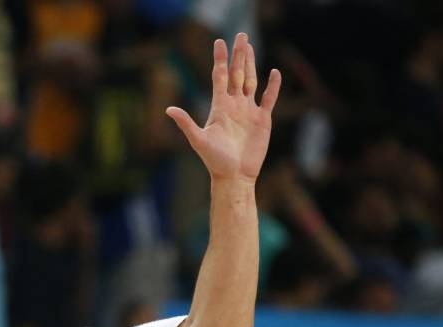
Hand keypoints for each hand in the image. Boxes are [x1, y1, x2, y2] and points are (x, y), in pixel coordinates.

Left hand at [166, 33, 280, 182]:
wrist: (234, 176)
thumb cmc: (214, 160)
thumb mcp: (198, 140)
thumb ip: (185, 123)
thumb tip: (168, 109)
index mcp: (219, 106)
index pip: (219, 76)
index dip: (219, 59)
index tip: (218, 42)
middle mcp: (234, 105)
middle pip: (237, 73)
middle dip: (238, 54)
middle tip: (241, 35)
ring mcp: (248, 111)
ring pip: (251, 81)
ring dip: (251, 64)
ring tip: (250, 47)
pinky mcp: (262, 119)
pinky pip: (269, 98)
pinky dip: (273, 86)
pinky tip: (274, 72)